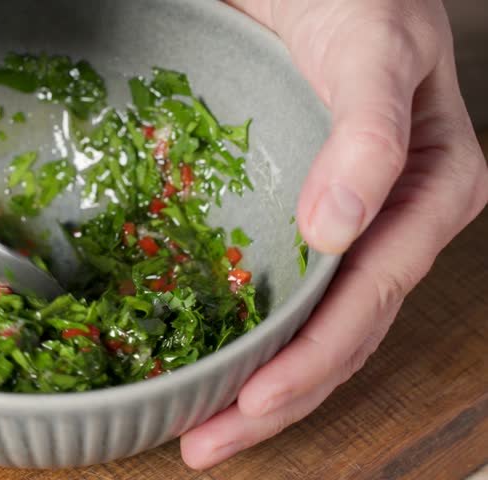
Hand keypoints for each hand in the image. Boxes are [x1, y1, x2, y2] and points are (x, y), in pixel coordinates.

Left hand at [181, 0, 487, 468]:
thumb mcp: (375, 53)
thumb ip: (370, 134)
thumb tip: (337, 231)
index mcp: (431, 193)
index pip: (364, 305)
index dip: (306, 365)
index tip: (245, 406)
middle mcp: (396, 221)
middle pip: (341, 336)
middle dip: (274, 400)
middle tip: (203, 445)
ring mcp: (355, 222)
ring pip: (316, 326)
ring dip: (261, 385)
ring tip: (202, 430)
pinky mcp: (311, 213)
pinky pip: (288, 288)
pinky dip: (255, 335)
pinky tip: (218, 363)